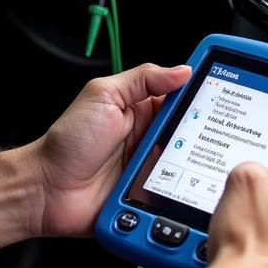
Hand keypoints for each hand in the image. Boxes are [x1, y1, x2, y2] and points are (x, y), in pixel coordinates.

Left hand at [30, 62, 191, 237]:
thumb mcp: (103, 95)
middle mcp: (150, 138)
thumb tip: (181, 70)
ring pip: (189, 168)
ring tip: (195, 167)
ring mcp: (151, 169)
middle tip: (208, 137)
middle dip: (203, 136)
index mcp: (142, 110)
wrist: (46, 190)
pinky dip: (181, 196)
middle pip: (191, 135)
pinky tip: (184, 194)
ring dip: (194, 168)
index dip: (201, 96)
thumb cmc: (68, 141)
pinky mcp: (149, 197)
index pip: (182, 99)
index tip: (222, 94)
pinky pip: (175, 196)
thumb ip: (141, 79)